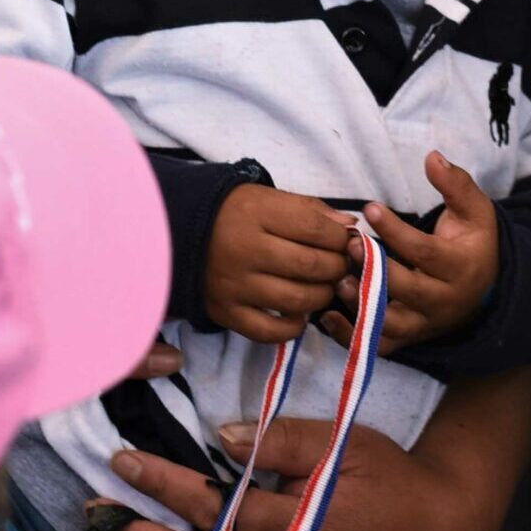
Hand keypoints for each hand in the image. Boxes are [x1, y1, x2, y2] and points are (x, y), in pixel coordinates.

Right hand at [204, 185, 357, 343]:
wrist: (181, 233)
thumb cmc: (235, 214)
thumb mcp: (269, 199)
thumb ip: (310, 210)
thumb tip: (349, 226)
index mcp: (258, 213)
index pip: (315, 229)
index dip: (341, 238)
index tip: (346, 241)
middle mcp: (245, 250)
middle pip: (310, 265)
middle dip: (337, 267)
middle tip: (341, 266)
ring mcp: (234, 284)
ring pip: (296, 299)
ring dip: (322, 296)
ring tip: (324, 288)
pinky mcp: (225, 312)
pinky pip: (268, 331)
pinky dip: (292, 327)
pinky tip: (300, 314)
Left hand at [321, 152, 497, 355]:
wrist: (487, 286)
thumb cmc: (473, 241)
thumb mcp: (474, 209)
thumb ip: (455, 183)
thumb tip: (432, 157)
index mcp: (460, 268)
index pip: (424, 252)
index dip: (395, 231)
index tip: (369, 209)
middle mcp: (444, 301)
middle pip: (407, 291)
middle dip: (375, 270)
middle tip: (349, 246)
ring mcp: (425, 324)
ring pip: (390, 324)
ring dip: (360, 304)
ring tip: (337, 280)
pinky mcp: (410, 339)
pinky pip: (378, 346)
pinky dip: (351, 335)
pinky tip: (328, 315)